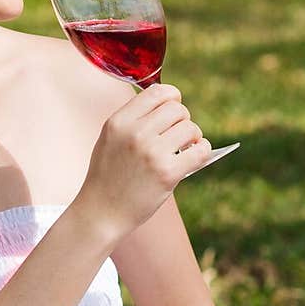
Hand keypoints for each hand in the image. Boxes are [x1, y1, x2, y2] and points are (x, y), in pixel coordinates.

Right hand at [75, 83, 210, 243]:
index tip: (174, 109)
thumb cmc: (108, 177)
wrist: (101, 213)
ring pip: (190, 127)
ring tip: (186, 148)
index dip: (172, 97)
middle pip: (177, 108)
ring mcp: (151, 153)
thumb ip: (132, 120)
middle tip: (179, 136)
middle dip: (183, 120)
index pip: (157, 92)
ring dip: (194, 136)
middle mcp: (135, 133)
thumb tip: (168, 104)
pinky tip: (195, 156)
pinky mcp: (167, 173)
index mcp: (119, 121)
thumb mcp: (109, 139)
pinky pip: (200, 150)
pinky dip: (203, 151)